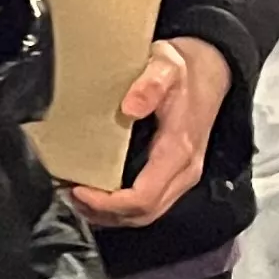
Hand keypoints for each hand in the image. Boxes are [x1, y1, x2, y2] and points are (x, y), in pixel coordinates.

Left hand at [68, 36, 230, 229]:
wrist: (209, 70)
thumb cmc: (183, 70)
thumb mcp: (165, 65)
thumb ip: (149, 84)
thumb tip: (130, 108)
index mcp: (179, 150)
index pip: (144, 197)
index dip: (109, 203)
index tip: (78, 190)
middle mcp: (184, 171)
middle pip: (143, 213)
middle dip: (104, 212)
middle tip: (68, 195)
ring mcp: (181, 175)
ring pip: (146, 213)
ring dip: (110, 213)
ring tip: (76, 196)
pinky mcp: (175, 173)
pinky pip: (149, 202)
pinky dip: (121, 205)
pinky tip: (97, 192)